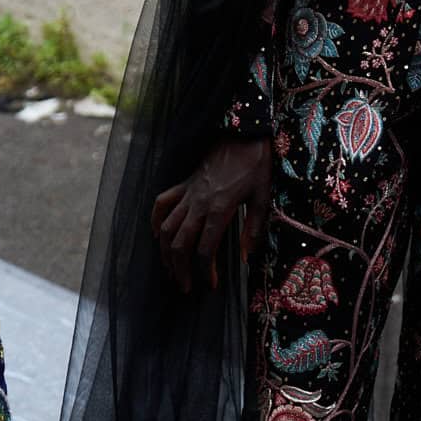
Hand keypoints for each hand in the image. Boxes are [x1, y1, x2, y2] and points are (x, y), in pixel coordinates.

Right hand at [152, 138, 273, 293]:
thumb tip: (247, 259)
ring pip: (166, 227)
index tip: (209, 285)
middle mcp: (198, 203)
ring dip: (165, 252)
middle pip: (180, 244)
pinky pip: (162, 203)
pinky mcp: (183, 184)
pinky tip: (158, 235)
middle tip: (184, 287)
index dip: (204, 272)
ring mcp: (188, 193)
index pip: (204, 249)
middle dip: (180, 269)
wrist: (243, 133)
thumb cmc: (256, 165)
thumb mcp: (263, 197)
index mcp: (219, 209)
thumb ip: (254, 229)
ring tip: (170, 270)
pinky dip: (156, 221)